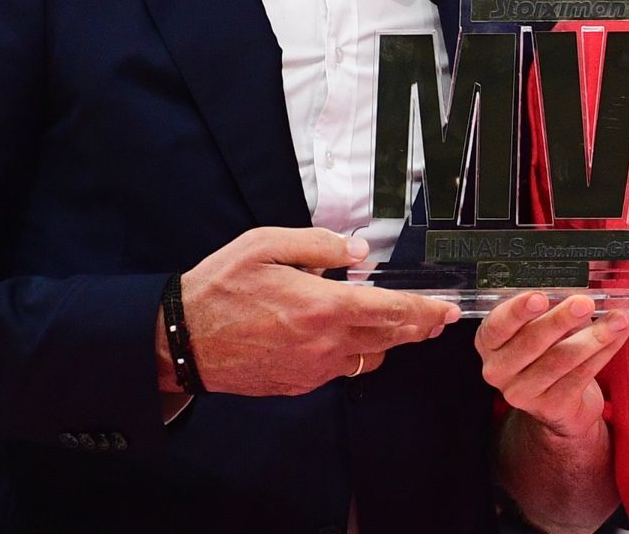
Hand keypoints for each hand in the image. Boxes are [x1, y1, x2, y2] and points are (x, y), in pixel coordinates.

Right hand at [171, 227, 460, 395]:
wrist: (181, 341)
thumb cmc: (220, 288)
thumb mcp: (264, 245)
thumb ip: (317, 245)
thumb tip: (358, 251)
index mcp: (322, 306)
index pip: (390, 310)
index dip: (424, 310)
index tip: (447, 309)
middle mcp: (325, 344)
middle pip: (389, 337)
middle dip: (417, 327)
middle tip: (437, 318)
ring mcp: (313, 369)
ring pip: (368, 358)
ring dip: (386, 341)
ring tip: (394, 324)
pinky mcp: (299, 384)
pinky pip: (340, 370)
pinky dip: (353, 354)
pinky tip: (347, 337)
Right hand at [477, 292, 628, 438]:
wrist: (561, 402)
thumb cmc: (548, 352)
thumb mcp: (542, 326)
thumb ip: (554, 307)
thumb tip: (583, 291)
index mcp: (490, 342)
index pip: (498, 325)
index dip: (518, 310)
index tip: (540, 297)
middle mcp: (499, 369)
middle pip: (531, 341)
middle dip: (561, 319)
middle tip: (585, 303)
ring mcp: (522, 392)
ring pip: (560, 360)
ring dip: (592, 337)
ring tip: (616, 320)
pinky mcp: (551, 407)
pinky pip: (580, 376)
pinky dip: (603, 353)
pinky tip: (616, 337)